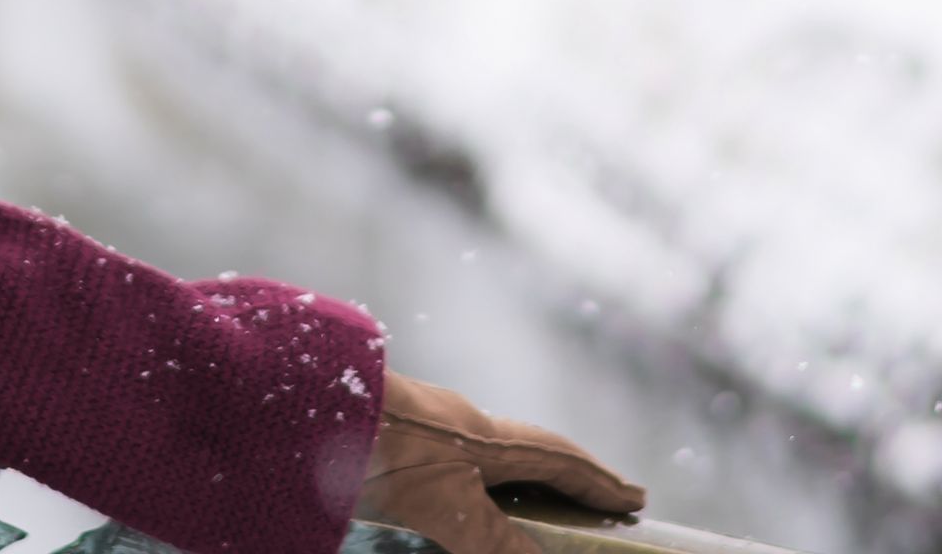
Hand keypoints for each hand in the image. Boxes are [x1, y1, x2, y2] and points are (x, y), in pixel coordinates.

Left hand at [353, 371, 647, 553]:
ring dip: (516, 479)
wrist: (307, 402)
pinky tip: (455, 492)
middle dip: (566, 478)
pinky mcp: (389, 432)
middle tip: (596, 497)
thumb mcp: (443, 506)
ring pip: (486, 454)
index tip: (634, 497)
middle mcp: (461, 424)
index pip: (559, 459)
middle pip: (528, 452)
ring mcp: (425, 425)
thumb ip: (492, 540)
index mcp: (487, 436)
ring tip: (534, 502)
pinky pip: (448, 459)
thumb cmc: (378, 450)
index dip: (598, 482)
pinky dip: (472, 481)